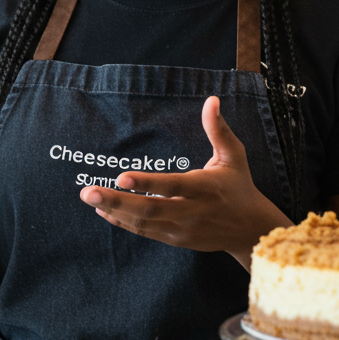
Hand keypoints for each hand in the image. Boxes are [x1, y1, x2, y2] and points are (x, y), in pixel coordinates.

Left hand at [78, 96, 290, 268]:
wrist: (251, 230)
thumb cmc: (239, 186)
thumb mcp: (234, 155)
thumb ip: (218, 129)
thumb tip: (211, 100)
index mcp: (205, 188)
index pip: (172, 186)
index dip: (146, 183)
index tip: (121, 176)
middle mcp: (191, 211)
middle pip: (150, 209)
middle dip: (116, 200)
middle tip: (87, 192)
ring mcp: (182, 229)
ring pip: (144, 223)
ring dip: (114, 211)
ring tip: (88, 198)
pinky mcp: (176, 239)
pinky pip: (145, 232)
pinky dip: (123, 223)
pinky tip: (104, 212)